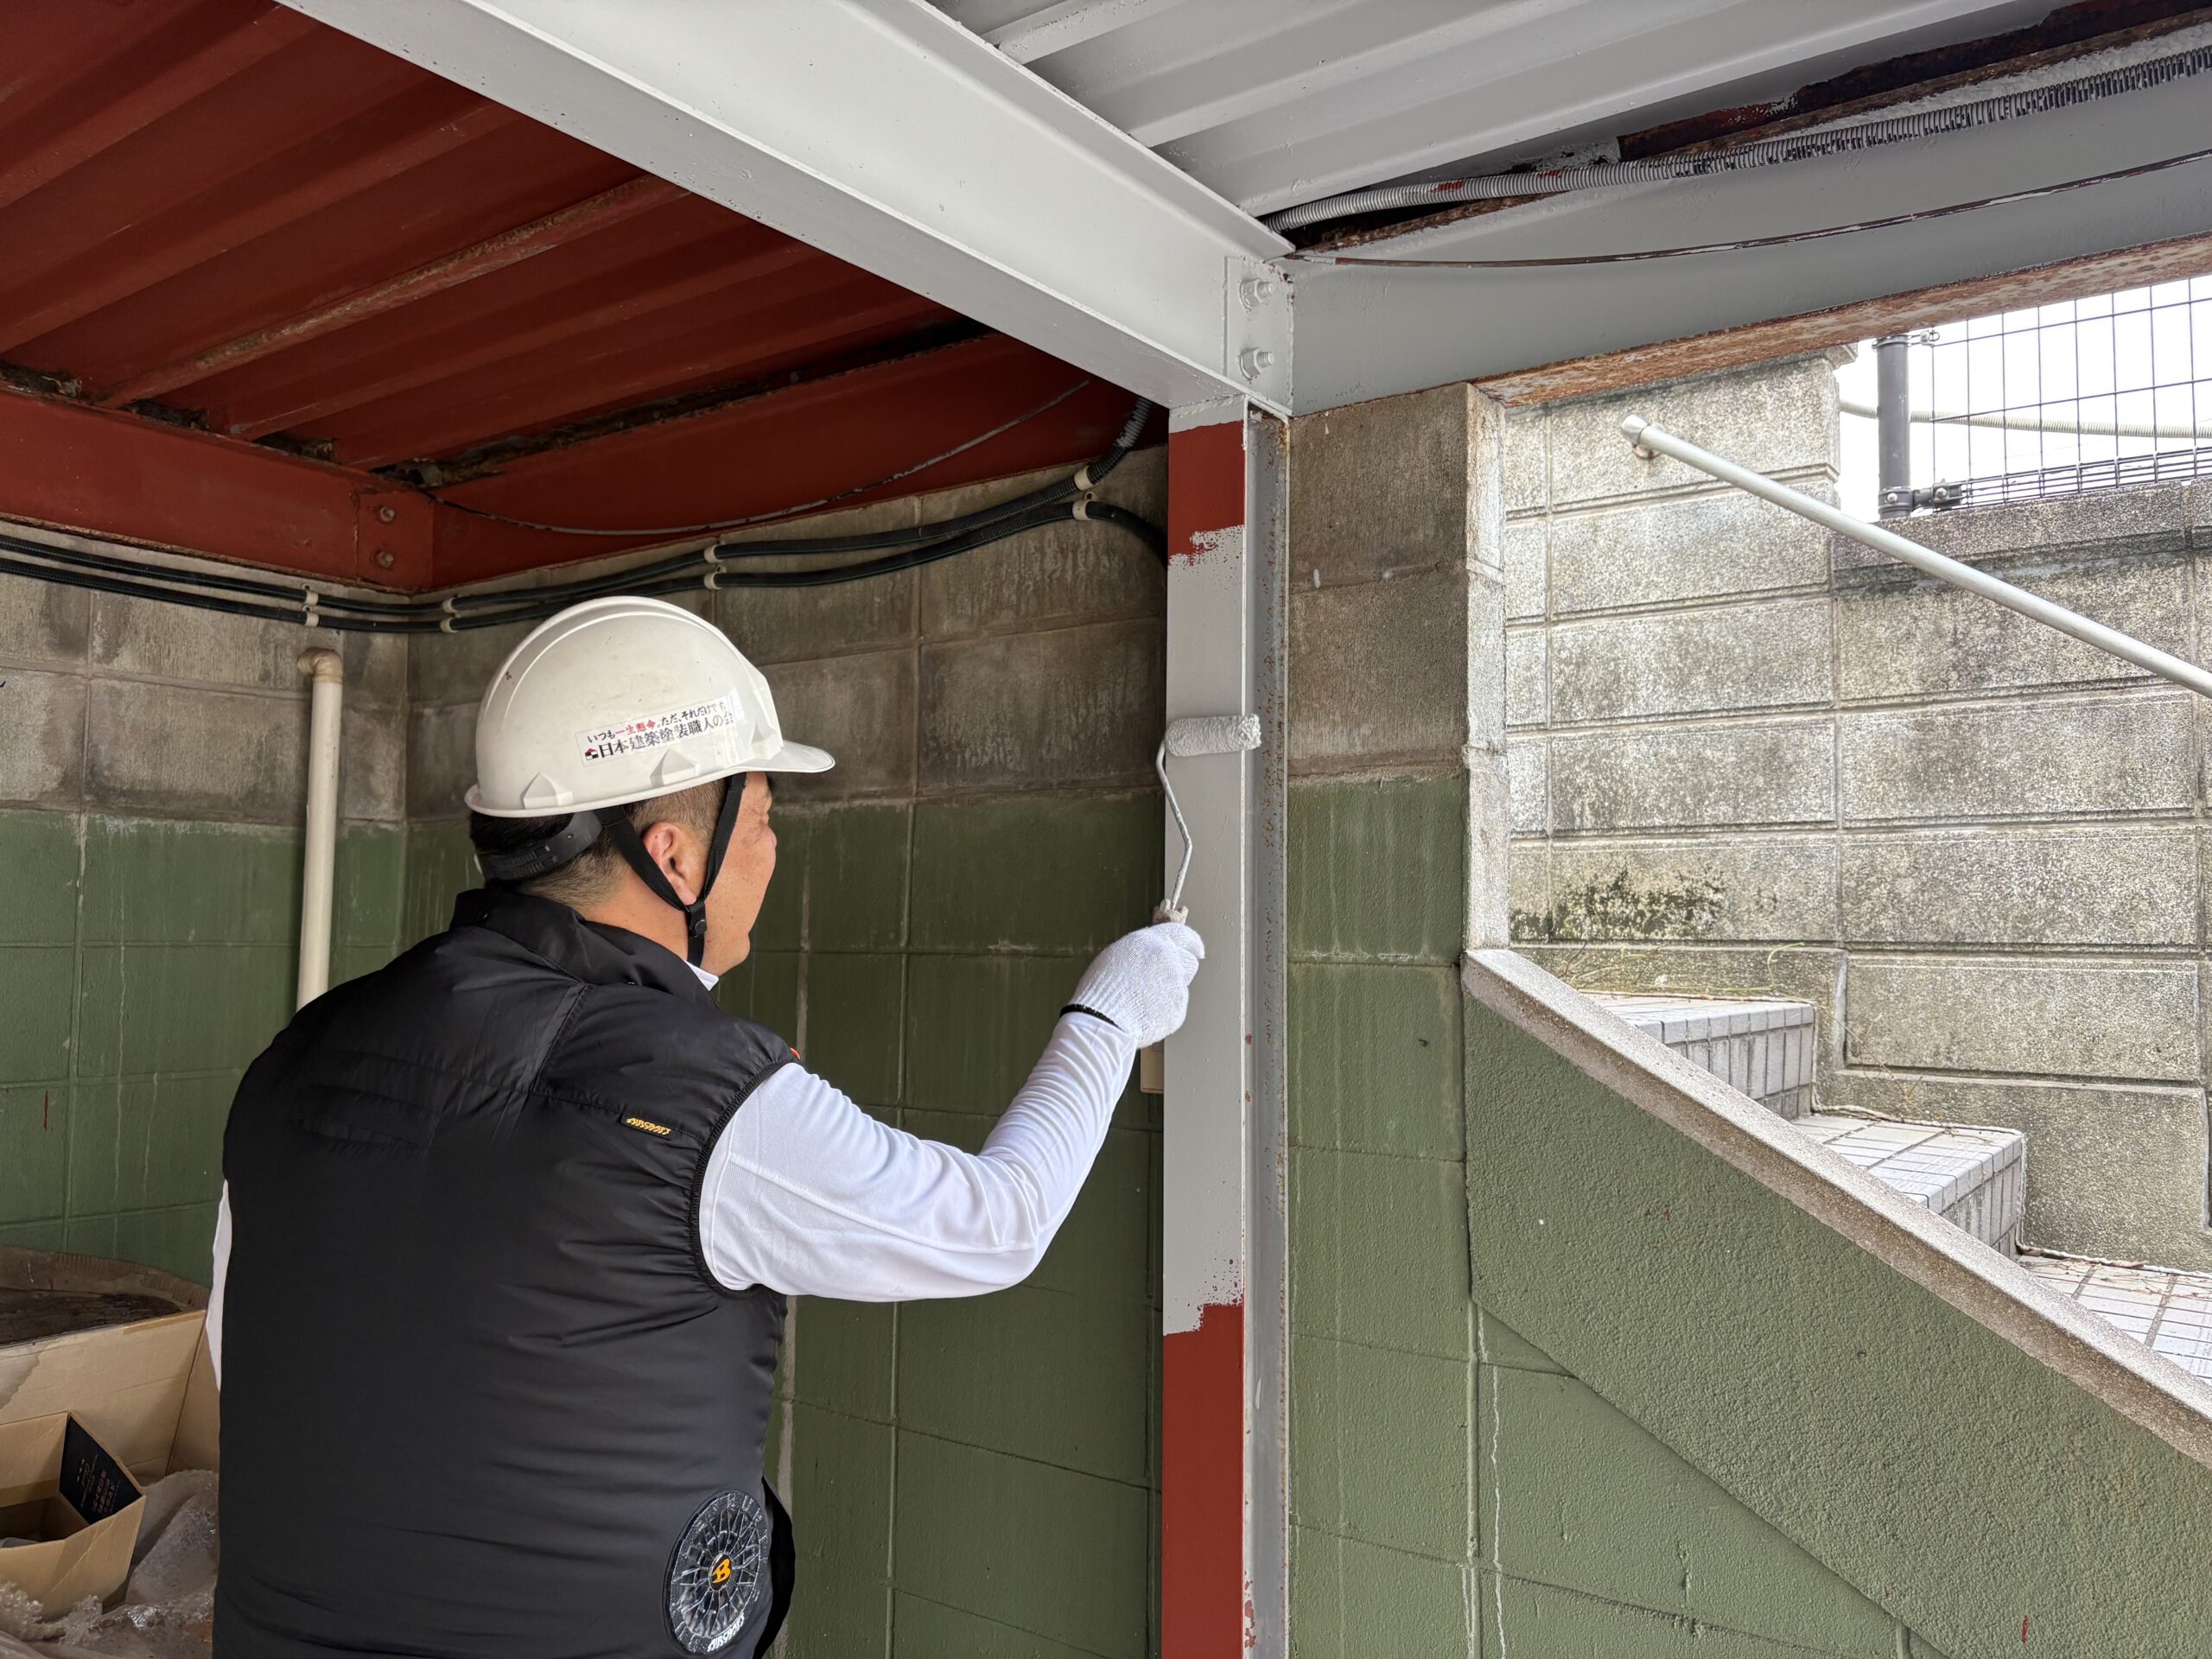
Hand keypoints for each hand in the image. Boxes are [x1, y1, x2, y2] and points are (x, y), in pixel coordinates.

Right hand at [1069, 923, 1204, 1046]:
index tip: (1198, 949)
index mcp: (1149, 941)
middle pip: (1189, 962)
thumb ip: (1142, 952)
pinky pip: (1175, 1008)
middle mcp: (1167, 958)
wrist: (1103, 1020)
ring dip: (1170, 991)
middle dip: (1182, 970)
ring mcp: (1175, 984)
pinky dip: (1164, 1012)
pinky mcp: (1178, 1008)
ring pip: (1181, 987)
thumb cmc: (1101, 989)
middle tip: (1164, 982)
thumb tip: (1153, 954)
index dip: (1192, 942)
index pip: (1181, 934)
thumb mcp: (1116, 956)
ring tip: (1144, 1001)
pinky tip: (1145, 1015)